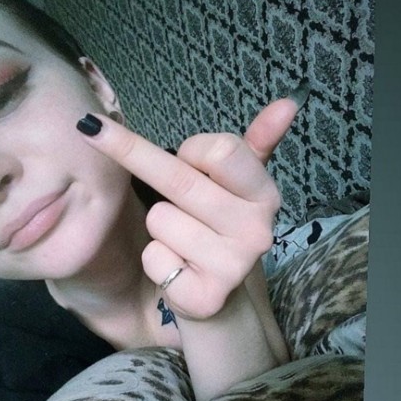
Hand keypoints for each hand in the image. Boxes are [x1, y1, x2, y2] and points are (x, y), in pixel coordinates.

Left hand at [77, 97, 298, 321]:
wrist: (216, 294)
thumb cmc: (217, 226)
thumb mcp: (237, 182)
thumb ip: (257, 141)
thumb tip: (288, 103)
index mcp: (265, 195)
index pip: (220, 150)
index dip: (190, 149)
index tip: (185, 158)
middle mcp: (257, 231)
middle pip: (180, 182)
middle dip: (139, 162)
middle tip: (112, 149)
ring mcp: (233, 267)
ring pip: (161, 220)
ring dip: (158, 226)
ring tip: (182, 241)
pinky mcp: (205, 297)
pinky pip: (154, 258)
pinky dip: (155, 260)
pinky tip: (178, 267)